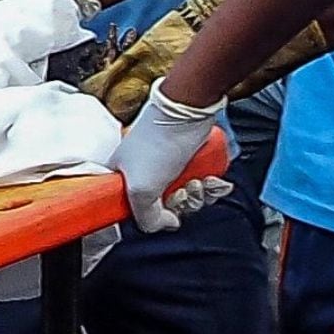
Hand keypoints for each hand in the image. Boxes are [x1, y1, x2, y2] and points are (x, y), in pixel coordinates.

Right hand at [110, 83, 226, 232]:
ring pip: (185, 194)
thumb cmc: (160, 142)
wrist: (188, 110)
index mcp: (121, 175)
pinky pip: (199, 181)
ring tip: (199, 179)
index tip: (164, 209)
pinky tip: (212, 178)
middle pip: (164, 204)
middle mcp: (142, 170)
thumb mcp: (141, 189)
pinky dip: (209, 184)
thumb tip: (167, 224)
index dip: (153, 214)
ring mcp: (166, 163)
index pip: (134, 209)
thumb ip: (147, 219)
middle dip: (183, 202)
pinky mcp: (187, 157)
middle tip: (185, 189)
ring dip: (198, 193)